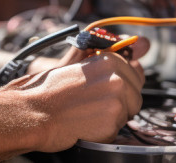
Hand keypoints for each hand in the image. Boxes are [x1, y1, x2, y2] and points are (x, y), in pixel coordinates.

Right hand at [15, 36, 149, 149]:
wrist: (31, 111)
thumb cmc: (48, 89)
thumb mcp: (76, 63)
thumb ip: (106, 55)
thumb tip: (143, 43)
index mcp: (109, 61)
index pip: (135, 74)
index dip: (121, 85)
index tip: (106, 90)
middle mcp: (117, 78)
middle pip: (134, 97)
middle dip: (119, 103)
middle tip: (91, 104)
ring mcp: (116, 101)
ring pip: (127, 115)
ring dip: (110, 118)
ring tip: (85, 113)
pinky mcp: (111, 123)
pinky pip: (116, 131)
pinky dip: (102, 132)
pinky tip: (84, 124)